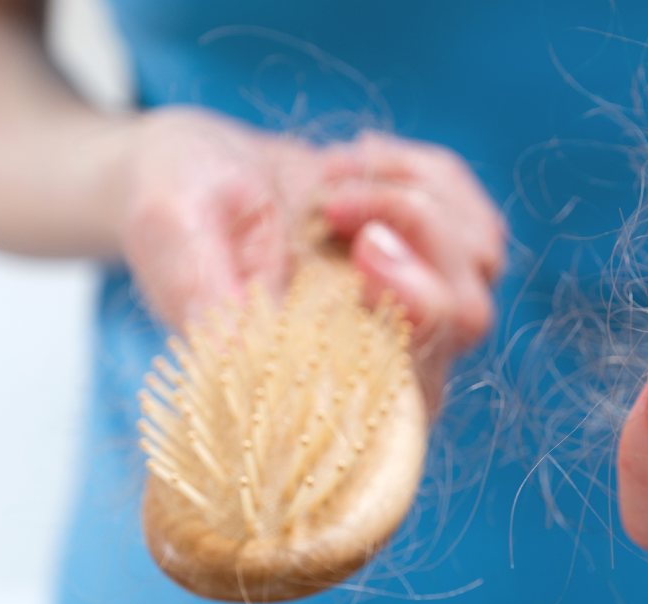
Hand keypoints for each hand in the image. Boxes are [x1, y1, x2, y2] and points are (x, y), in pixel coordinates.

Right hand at [116, 108, 503, 401]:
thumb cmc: (177, 206)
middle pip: (466, 319)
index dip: (412, 324)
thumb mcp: (168, 232)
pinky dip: (423, 174)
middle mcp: (386, 358)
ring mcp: (424, 306)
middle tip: (336, 202)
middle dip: (417, 240)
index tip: (364, 251)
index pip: (409, 393)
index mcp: (320, 382)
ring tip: (329, 181)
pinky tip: (356, 166)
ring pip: (479, 262)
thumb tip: (238, 352)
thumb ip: (199, 291)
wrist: (199, 169)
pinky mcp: (443, 256)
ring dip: (409, 197)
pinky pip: (478, 217)